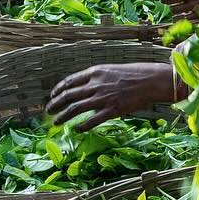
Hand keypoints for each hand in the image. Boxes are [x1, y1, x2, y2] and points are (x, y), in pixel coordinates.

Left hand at [47, 63, 173, 124]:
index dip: (58, 90)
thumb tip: (85, 87)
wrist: (150, 80)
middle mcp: (96, 85)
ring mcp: (103, 98)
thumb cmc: (134, 74)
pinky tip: (76, 129)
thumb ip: (97, 78)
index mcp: (95, 72)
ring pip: (76, 109)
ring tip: (56, 122)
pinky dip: (82, 126)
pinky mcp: (112, 110)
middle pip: (69, 96)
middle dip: (55, 104)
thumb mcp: (111, 70)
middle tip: (48, 111)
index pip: (70, 81)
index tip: (52, 96)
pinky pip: (92, 120)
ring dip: (63, 116)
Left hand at [158, 0, 198, 18]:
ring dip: (174, 11)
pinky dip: (181, 18)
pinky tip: (186, 14)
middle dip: (166, 2)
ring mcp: (194, 5)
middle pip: (168, 0)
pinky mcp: (198, 15)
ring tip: (181, 7)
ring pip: (174, 11)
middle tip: (166, 2)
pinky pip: (182, 18)